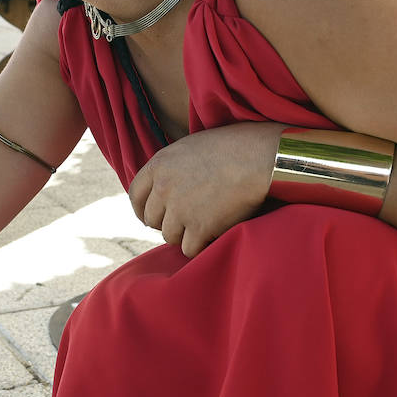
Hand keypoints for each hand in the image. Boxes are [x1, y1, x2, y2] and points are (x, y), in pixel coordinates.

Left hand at [128, 123, 283, 257]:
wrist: (261, 158)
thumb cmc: (235, 147)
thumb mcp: (192, 148)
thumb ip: (173, 168)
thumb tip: (164, 189)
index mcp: (159, 164)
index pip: (135, 195)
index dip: (142, 210)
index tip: (152, 218)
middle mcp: (163, 187)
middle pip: (152, 220)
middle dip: (167, 224)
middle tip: (187, 224)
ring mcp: (180, 209)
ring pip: (170, 237)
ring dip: (186, 235)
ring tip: (207, 225)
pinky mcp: (199, 227)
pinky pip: (190, 249)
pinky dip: (201, 246)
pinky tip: (215, 235)